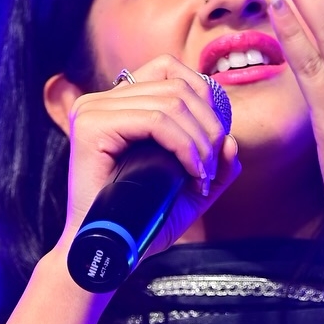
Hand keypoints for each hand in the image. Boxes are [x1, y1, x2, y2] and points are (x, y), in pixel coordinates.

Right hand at [56, 54, 240, 258]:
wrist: (109, 254)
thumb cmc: (142, 226)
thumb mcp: (188, 193)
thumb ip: (214, 167)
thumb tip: (231, 141)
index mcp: (117, 105)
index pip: (168, 69)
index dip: (204, 98)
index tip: (214, 145)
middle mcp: (100, 101)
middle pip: (176, 86)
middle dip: (209, 128)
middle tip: (212, 171)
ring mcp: (92, 110)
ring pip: (171, 103)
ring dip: (200, 143)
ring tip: (203, 178)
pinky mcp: (91, 126)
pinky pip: (155, 120)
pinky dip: (184, 147)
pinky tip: (192, 175)